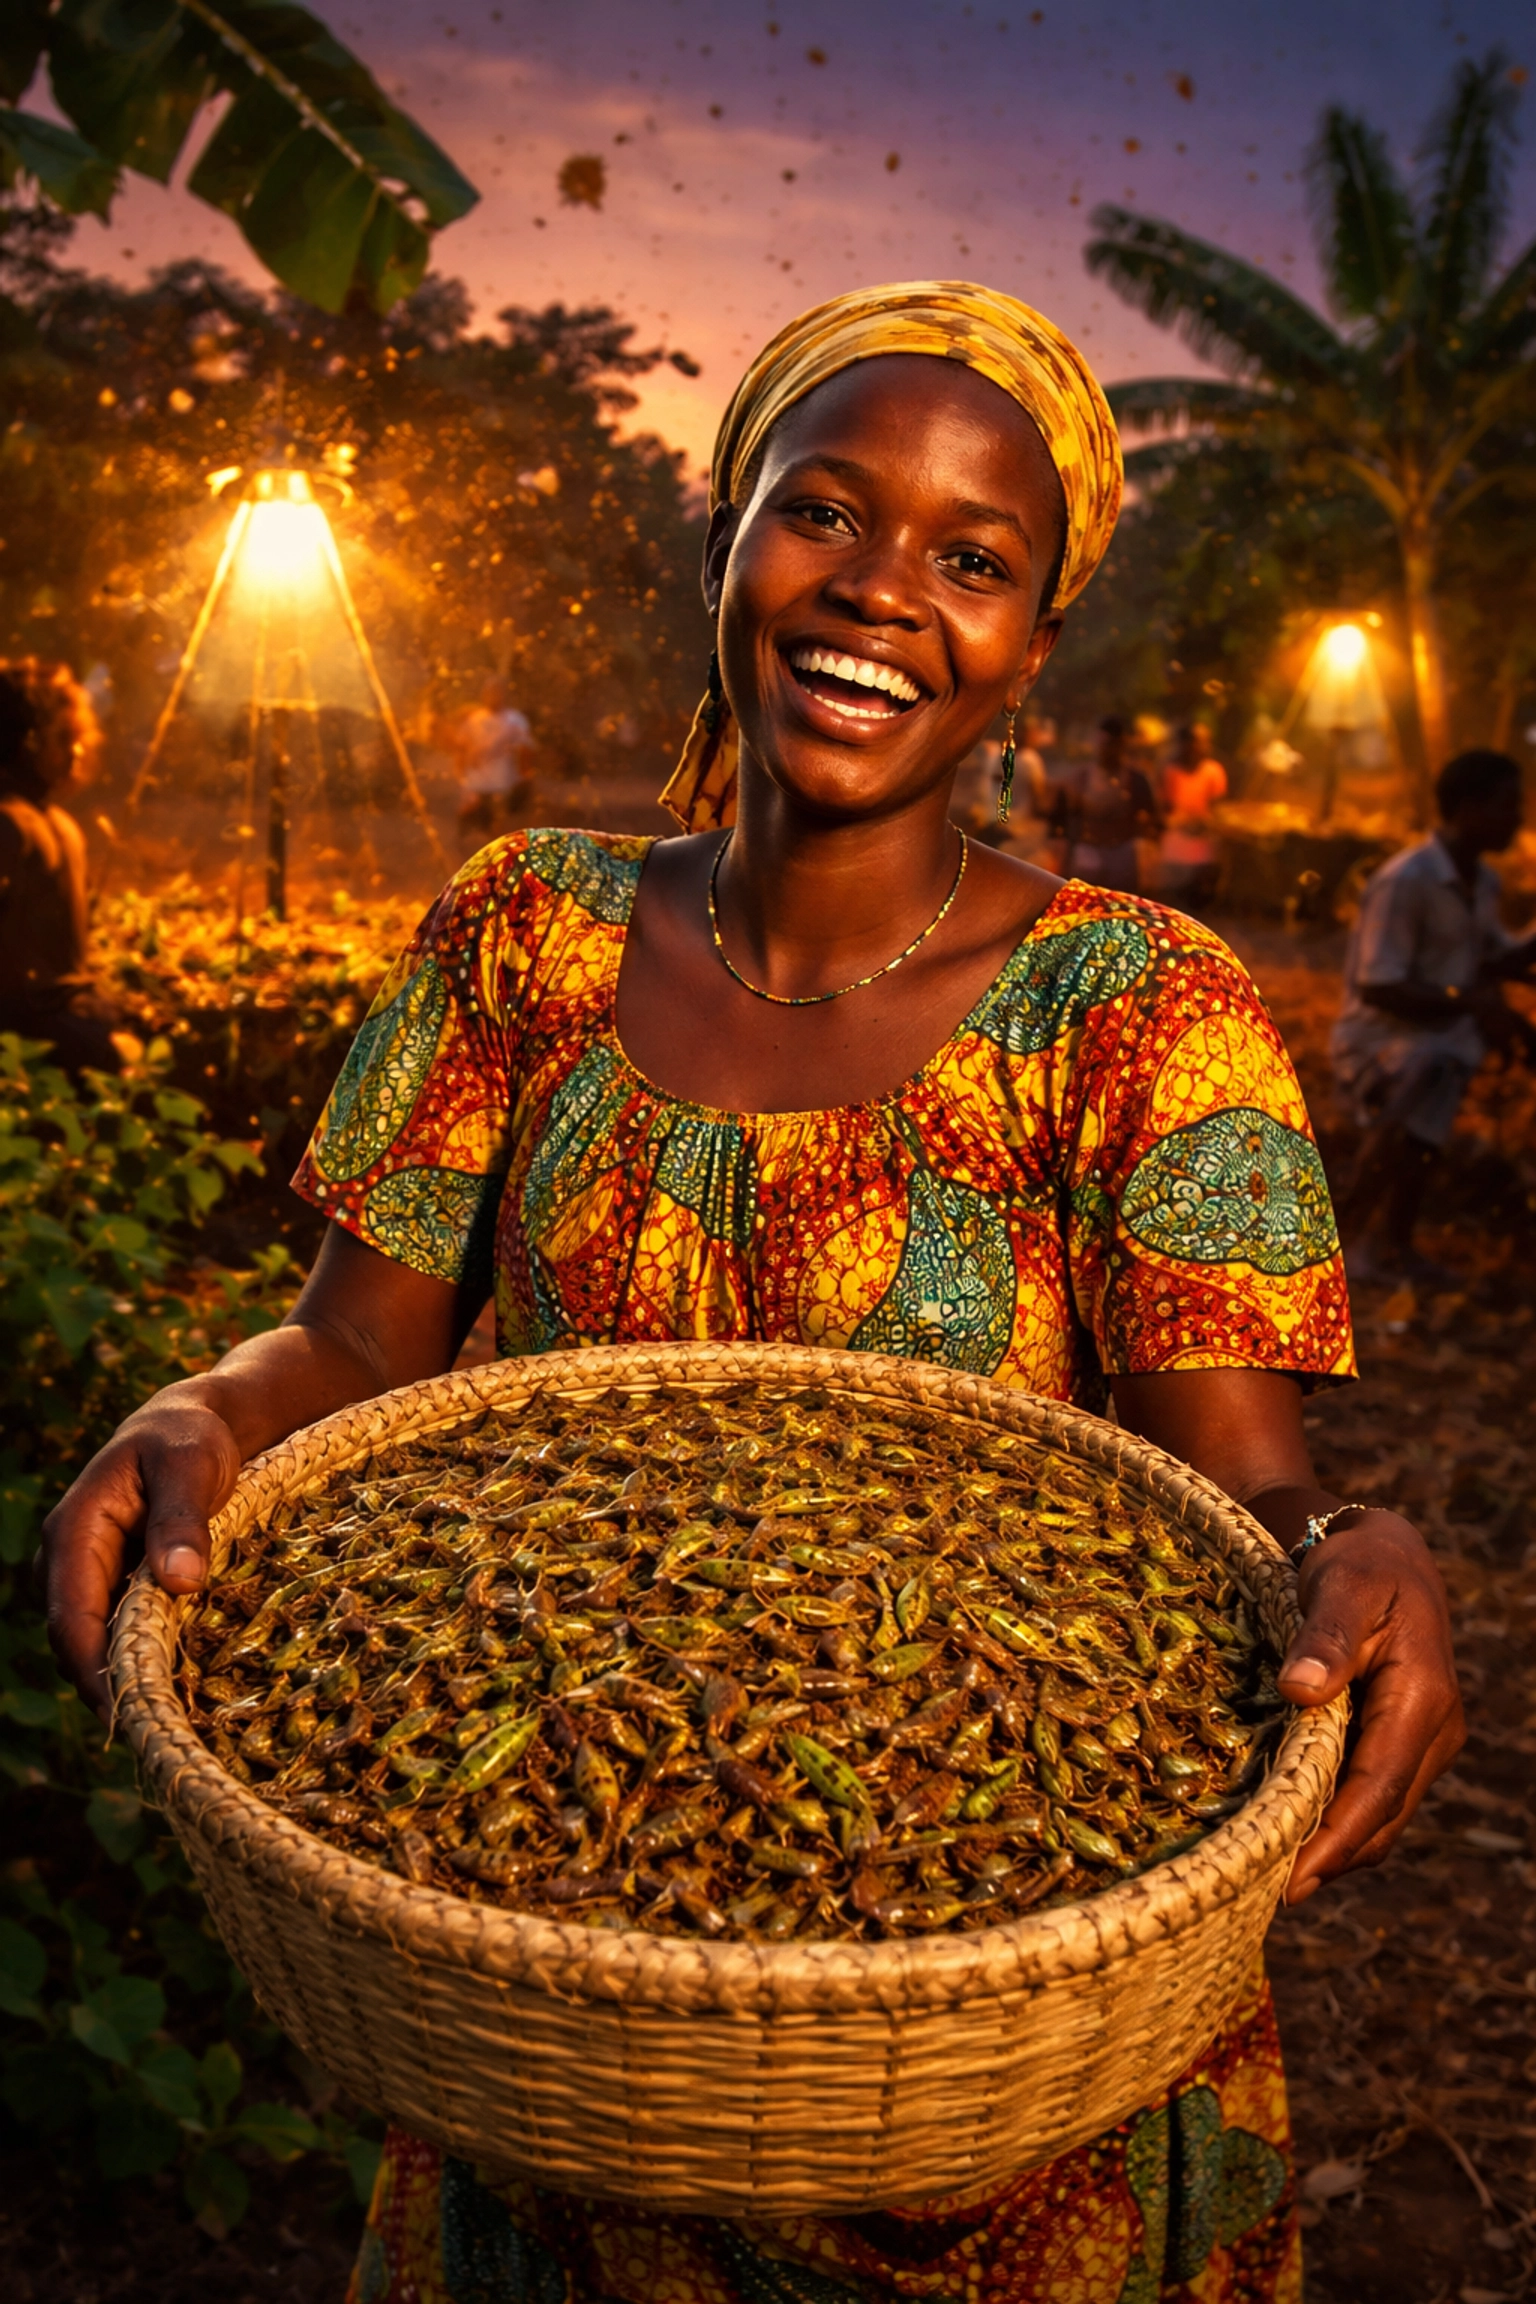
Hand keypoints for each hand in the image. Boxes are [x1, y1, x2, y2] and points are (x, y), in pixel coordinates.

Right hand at [36, 1395, 240, 1720]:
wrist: (193, 1425)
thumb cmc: (190, 1439)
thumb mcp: (192, 1466)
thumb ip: (182, 1520)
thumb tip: (178, 1583)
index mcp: (75, 1529)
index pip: (71, 1615)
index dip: (93, 1668)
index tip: (126, 1712)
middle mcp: (69, 1558)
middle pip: (77, 1640)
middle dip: (110, 1685)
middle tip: (158, 1731)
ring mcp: (88, 1575)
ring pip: (97, 1641)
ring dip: (127, 1676)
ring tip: (171, 1718)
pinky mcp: (112, 1585)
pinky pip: (119, 1631)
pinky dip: (141, 1657)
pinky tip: (177, 1685)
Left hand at [1276, 1513, 1462, 1903]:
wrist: (1383, 1551)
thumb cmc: (1358, 1564)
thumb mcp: (1340, 1587)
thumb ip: (1323, 1639)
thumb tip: (1298, 1692)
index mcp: (1422, 1697)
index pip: (1378, 1787)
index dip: (1335, 1839)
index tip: (1291, 1882)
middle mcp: (1433, 1730)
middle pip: (1382, 1817)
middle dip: (1329, 1860)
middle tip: (1260, 1894)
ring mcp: (1422, 1742)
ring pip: (1381, 1817)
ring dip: (1334, 1850)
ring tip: (1267, 1877)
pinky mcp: (1401, 1743)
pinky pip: (1373, 1797)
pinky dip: (1337, 1823)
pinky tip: (1288, 1835)